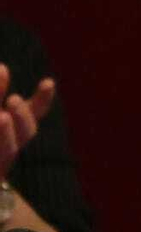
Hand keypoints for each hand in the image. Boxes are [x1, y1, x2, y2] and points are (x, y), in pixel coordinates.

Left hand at [0, 63, 55, 180]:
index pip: (34, 114)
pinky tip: (0, 120)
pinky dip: (1, 138)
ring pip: (9, 152)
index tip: (46, 83)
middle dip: (22, 118)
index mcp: (10, 132)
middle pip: (25, 134)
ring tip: (2, 118)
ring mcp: (1, 163)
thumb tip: (2, 68)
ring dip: (6, 136)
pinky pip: (0, 158)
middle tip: (13, 101)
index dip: (42, 100)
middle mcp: (8, 149)